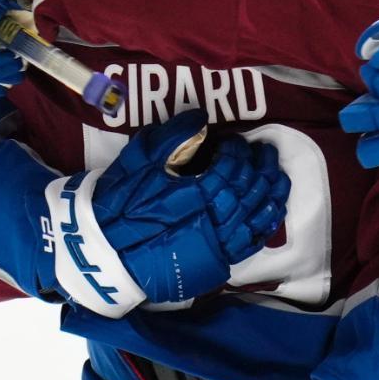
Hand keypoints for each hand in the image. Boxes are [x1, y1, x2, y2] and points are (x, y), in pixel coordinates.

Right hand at [45, 110, 289, 316]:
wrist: (103, 251)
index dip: (237, 150)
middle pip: (250, 187)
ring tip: (274, 172)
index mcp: (196, 192)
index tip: (233, 141)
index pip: (231, 165)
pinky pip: (254, 240)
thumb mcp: (140, 161)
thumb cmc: (119, 203)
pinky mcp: (218, 260)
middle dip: (260, 164)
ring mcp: (219, 243)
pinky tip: (273, 204)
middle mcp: (213, 219)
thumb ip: (173, 137)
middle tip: (262, 150)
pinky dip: (268, 220)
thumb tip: (200, 119)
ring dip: (271, 188)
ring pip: (258, 212)